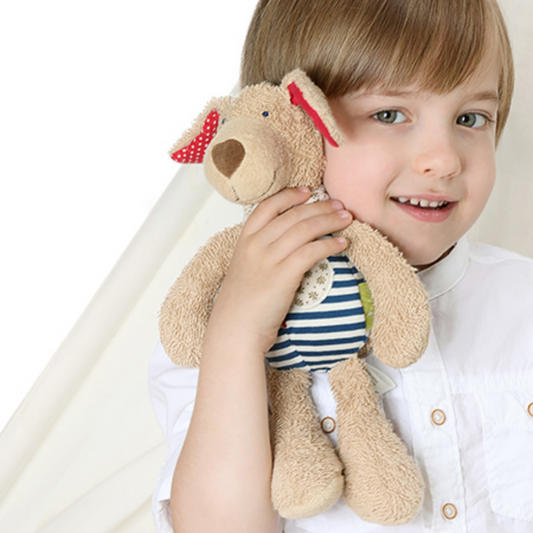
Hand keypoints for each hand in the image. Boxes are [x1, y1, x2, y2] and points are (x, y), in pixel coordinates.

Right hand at [206, 187, 352, 354]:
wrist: (235, 329)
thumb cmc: (242, 302)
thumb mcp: (244, 267)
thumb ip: (260, 250)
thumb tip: (288, 240)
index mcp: (244, 239)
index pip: (268, 206)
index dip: (290, 196)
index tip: (308, 192)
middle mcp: (256, 244)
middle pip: (293, 215)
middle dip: (320, 207)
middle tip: (339, 205)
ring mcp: (269, 259)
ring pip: (305, 229)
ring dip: (330, 221)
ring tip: (346, 219)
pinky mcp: (284, 275)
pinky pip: (312, 251)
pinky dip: (330, 244)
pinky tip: (342, 244)